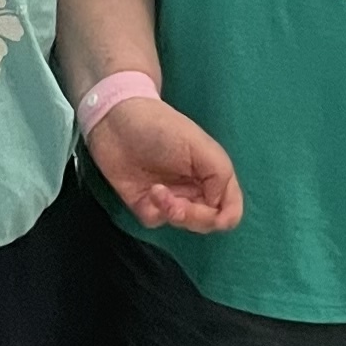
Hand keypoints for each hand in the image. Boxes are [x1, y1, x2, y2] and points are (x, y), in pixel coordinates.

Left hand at [87, 94, 241, 235]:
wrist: (115, 120)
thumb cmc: (161, 126)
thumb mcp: (199, 144)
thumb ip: (220, 174)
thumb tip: (218, 206)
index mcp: (212, 174)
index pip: (230, 209)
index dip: (223, 218)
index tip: (207, 210)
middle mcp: (195, 189)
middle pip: (207, 222)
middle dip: (193, 216)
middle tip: (175, 202)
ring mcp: (170, 198)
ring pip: (182, 225)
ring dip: (172, 212)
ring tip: (156, 191)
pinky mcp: (145, 203)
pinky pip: (157, 222)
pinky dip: (154, 212)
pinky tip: (147, 193)